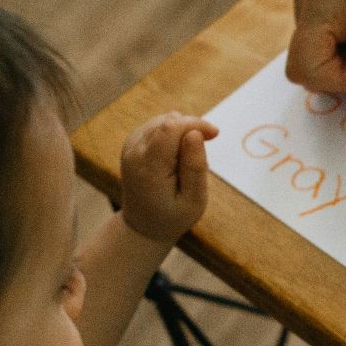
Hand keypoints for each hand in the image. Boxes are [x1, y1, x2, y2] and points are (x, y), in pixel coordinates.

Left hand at [118, 112, 219, 243]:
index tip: (214, 135)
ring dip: (182, 132)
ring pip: (164, 120)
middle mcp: (134, 153)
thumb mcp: (194, 200)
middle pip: (168, 121)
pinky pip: (158, 125)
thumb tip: (195, 133)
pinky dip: (173, 134)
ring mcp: (130, 146)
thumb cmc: (173, 216)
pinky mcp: (132, 142)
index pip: (171, 127)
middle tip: (200, 157)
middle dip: (191, 129)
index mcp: (148, 168)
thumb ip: (195, 167)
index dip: (196, 124)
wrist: (144, 225)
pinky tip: (176, 156)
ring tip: (186, 161)